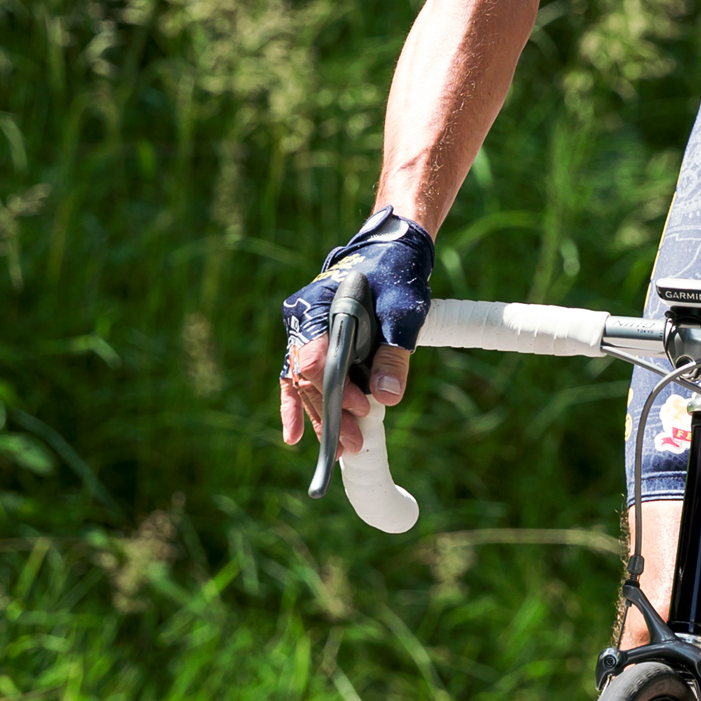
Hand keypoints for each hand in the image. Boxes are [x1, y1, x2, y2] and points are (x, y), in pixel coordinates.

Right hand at [279, 205, 433, 456]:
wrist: (392, 251)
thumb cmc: (397, 276)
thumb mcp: (403, 312)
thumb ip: (394, 353)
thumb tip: (389, 397)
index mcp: (317, 306)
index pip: (314, 358)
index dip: (336, 390)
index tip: (364, 408)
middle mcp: (302, 320)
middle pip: (307, 378)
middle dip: (332, 413)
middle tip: (355, 444)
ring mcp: (305, 332)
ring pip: (304, 383)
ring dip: (323, 416)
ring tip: (342, 449)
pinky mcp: (315, 342)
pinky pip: (301, 378)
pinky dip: (300, 405)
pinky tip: (296, 437)